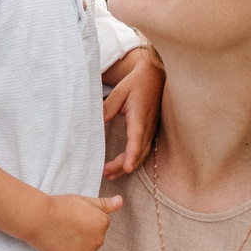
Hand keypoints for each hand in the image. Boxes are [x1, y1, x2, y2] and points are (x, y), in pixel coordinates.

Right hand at [27, 192, 121, 250]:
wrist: (38, 218)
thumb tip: (120, 200)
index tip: (72, 218)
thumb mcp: (84, 200)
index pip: (98, 227)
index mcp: (103, 223)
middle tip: (66, 228)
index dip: (84, 222)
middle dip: (82, 237)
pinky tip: (59, 248)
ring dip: (78, 250)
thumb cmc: (60, 207)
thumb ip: (105, 204)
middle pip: (93, 242)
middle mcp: (99, 240)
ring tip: (62, 237)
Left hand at [101, 51, 163, 177]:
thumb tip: (95, 122)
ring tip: (110, 175)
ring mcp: (151, 130)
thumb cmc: (137, 83)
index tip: (126, 168)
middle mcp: (148, 127)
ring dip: (127, 166)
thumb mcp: (120, 92)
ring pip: (141, 155)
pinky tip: (123, 166)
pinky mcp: (150, 131)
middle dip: (122, 166)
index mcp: (140, 117)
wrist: (155, 76)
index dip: (131, 155)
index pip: (136, 139)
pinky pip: (143, 151)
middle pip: (138, 153)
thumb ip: (108, 108)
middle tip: (105, 173)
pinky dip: (133, 160)